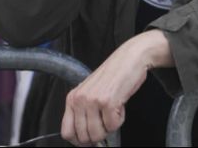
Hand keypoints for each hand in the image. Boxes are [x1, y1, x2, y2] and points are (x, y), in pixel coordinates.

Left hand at [61, 30, 173, 145]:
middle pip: (83, 137)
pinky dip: (120, 120)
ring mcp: (93, 101)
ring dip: (109, 128)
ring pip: (97, 134)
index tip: (89, 140)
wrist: (130, 57)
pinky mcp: (108, 102)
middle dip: (98, 135)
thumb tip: (84, 134)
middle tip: (106, 123)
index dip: (79, 141)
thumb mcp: (91, 90)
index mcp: (72, 98)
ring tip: (113, 113)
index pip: (67, 132)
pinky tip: (120, 107)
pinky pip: (113, 126)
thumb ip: (83, 110)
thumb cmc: (114, 73)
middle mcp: (80, 100)